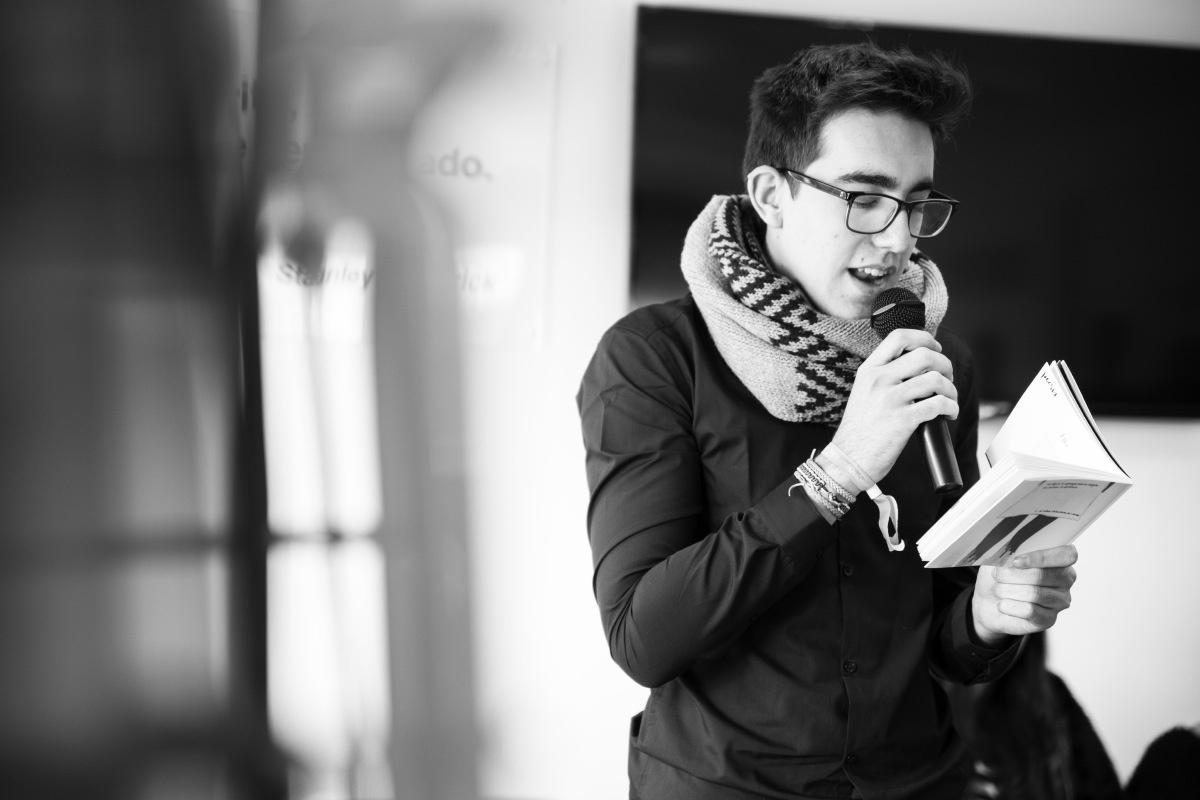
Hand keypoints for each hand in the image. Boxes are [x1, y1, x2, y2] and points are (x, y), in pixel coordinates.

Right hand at [831, 328, 957, 481]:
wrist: (849, 459)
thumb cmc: (859, 430)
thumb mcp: (863, 392)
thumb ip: (884, 376)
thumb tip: (919, 368)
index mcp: (869, 371)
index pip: (899, 337)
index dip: (925, 339)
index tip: (935, 349)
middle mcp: (879, 380)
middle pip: (925, 355)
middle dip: (945, 364)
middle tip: (947, 377)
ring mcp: (891, 399)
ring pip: (936, 379)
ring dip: (951, 388)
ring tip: (949, 399)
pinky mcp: (903, 419)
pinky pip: (939, 404)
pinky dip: (951, 407)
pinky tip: (949, 414)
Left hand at [972, 545, 1077, 644]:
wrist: (990, 601)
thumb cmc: (1001, 575)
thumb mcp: (1004, 558)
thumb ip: (1013, 552)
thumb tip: (1013, 558)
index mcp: (1060, 559)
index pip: (1067, 555)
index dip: (1042, 557)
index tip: (1015, 561)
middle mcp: (1065, 580)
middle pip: (1042, 575)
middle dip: (1012, 575)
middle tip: (997, 575)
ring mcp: (1060, 601)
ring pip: (1034, 594)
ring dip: (1008, 590)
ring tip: (998, 590)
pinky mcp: (1049, 619)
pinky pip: (1030, 611)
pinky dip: (1009, 606)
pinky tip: (1002, 604)